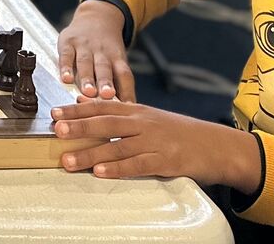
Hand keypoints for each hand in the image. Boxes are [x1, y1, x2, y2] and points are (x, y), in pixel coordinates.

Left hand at [51, 98, 261, 191]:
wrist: (217, 146)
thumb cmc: (180, 133)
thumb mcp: (150, 117)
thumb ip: (119, 112)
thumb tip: (86, 101)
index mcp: (138, 111)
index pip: (103, 107)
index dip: (78, 110)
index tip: (56, 113)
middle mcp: (144, 123)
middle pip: (106, 123)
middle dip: (80, 126)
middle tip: (58, 130)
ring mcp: (155, 142)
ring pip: (117, 146)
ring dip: (90, 153)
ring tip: (68, 160)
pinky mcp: (165, 161)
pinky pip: (137, 165)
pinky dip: (117, 169)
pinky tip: (101, 172)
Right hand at [55, 0, 134, 100]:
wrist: (97, 15)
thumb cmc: (108, 49)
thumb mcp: (118, 62)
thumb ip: (121, 85)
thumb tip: (128, 111)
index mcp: (117, 59)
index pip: (124, 75)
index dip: (126, 90)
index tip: (127, 106)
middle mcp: (102, 52)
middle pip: (105, 68)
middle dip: (105, 83)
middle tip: (108, 95)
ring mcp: (84, 46)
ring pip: (86, 63)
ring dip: (87, 78)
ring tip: (88, 92)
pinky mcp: (68, 42)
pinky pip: (66, 55)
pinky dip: (66, 67)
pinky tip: (66, 79)